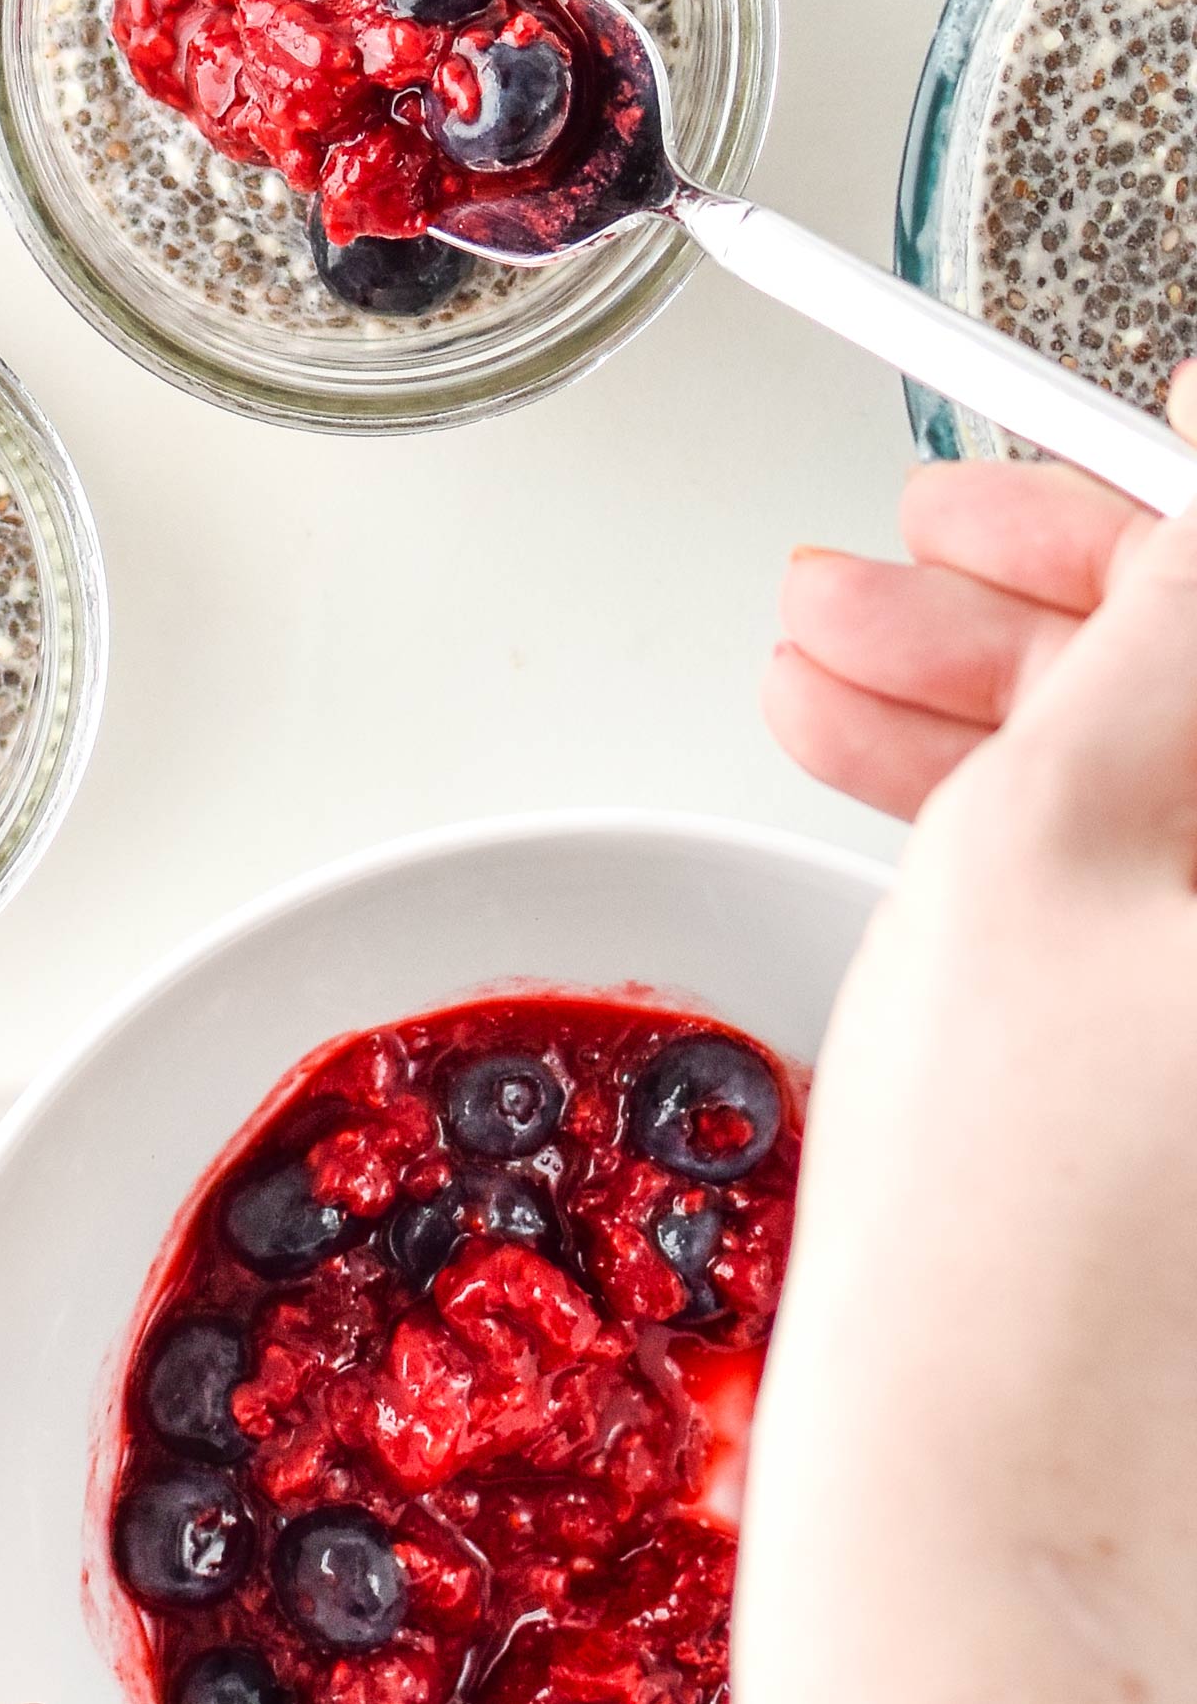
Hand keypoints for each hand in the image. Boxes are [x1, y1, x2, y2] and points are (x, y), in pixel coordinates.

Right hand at [736, 395, 1196, 1700]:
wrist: (968, 1509)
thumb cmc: (1009, 1228)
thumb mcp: (1058, 835)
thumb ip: (1166, 621)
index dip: (1147, 523)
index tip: (1030, 468)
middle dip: (1041, 609)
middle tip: (897, 550)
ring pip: (1163, 791)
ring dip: (990, 701)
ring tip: (815, 658)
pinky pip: (1136, 894)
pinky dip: (1008, 818)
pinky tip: (863, 761)